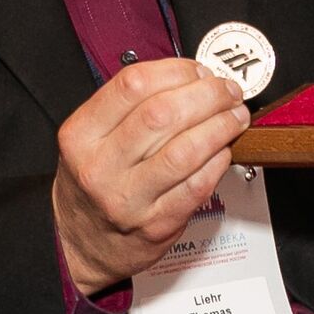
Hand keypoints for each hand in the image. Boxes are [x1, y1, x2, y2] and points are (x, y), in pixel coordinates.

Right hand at [53, 57, 250, 293]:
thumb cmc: (92, 183)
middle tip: (226, 90)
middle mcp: (101, 167)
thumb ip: (130, 106)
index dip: (175, 70)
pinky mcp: (157, 224)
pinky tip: (224, 150)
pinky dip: (218, 161)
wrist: (78, 242)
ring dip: (220, 126)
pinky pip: (197, 185)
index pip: (132, 85)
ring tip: (234, 116)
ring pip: (185, 150)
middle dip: (207, 95)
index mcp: (81, 135)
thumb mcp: (89, 138)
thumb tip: (189, 78)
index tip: (197, 70)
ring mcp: (129, 199)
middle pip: (162, 114)